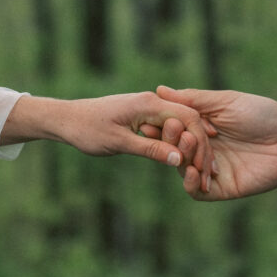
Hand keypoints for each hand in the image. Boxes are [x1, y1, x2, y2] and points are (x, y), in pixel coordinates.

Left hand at [1, 93, 215, 178]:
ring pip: (181, 126)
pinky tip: (185, 162)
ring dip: (192, 148)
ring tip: (203, 173)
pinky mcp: (143, 116)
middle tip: (210, 175)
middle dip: (202, 148)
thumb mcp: (118, 142)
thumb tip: (178, 160)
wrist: (65, 119)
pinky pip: (169, 129)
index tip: (206, 168)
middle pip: (190, 122)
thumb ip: (149, 149)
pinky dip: (179, 145)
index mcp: (149, 104)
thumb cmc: (87, 129)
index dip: (200, 143)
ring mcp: (148, 108)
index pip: (188, 118)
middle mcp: (152, 102)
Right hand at [145, 86, 276, 200]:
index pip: (172, 129)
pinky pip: (197, 191)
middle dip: (170, 140)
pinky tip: (192, 171)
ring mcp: (212, 170)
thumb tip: (159, 90)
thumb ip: (193, 99)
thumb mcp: (224, 101)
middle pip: (174, 150)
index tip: (151, 120)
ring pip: (182, 170)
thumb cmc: (261, 113)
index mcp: (201, 128)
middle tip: (175, 130)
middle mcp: (203, 149)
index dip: (161, 125)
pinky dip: (190, 183)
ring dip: (181, 158)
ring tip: (187, 145)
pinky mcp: (223, 188)